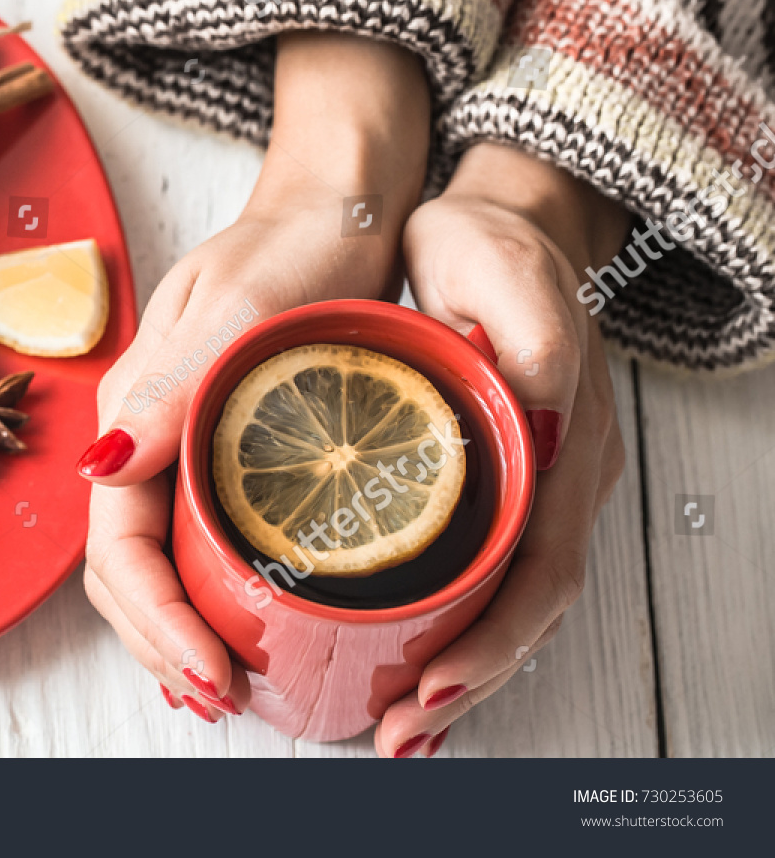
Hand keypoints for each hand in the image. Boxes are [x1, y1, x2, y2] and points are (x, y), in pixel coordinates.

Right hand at [81, 32, 431, 721]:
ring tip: (225, 685)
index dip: (155, 621)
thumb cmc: (297, 243)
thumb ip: (172, 384)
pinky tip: (237, 625)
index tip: (211, 676)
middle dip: (160, 645)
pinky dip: (205, 598)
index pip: (118, 544)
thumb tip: (103, 467)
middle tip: (224, 699)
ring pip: (154, 561)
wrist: (340, 206)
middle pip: (125, 568)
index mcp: (139, 406)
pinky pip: (193, 538)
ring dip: (177, 633)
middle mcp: (148, 433)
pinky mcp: (221, 448)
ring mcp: (181, 443)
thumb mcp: (242, 302)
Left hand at [381, 142, 632, 756]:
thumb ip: (529, 335)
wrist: (504, 222)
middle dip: (466, 684)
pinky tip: (408, 656)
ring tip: (397, 724)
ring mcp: (535, 485)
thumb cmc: (490, 247)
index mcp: (562, 445)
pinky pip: (488, 572)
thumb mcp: (498, 268)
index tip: (426, 690)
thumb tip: (540, 412)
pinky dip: (454, 625)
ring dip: (459, 668)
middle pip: (524, 610)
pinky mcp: (502, 481)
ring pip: (508, 602)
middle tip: (397, 736)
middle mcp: (558, 479)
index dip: (489, 643)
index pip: (536, 573)